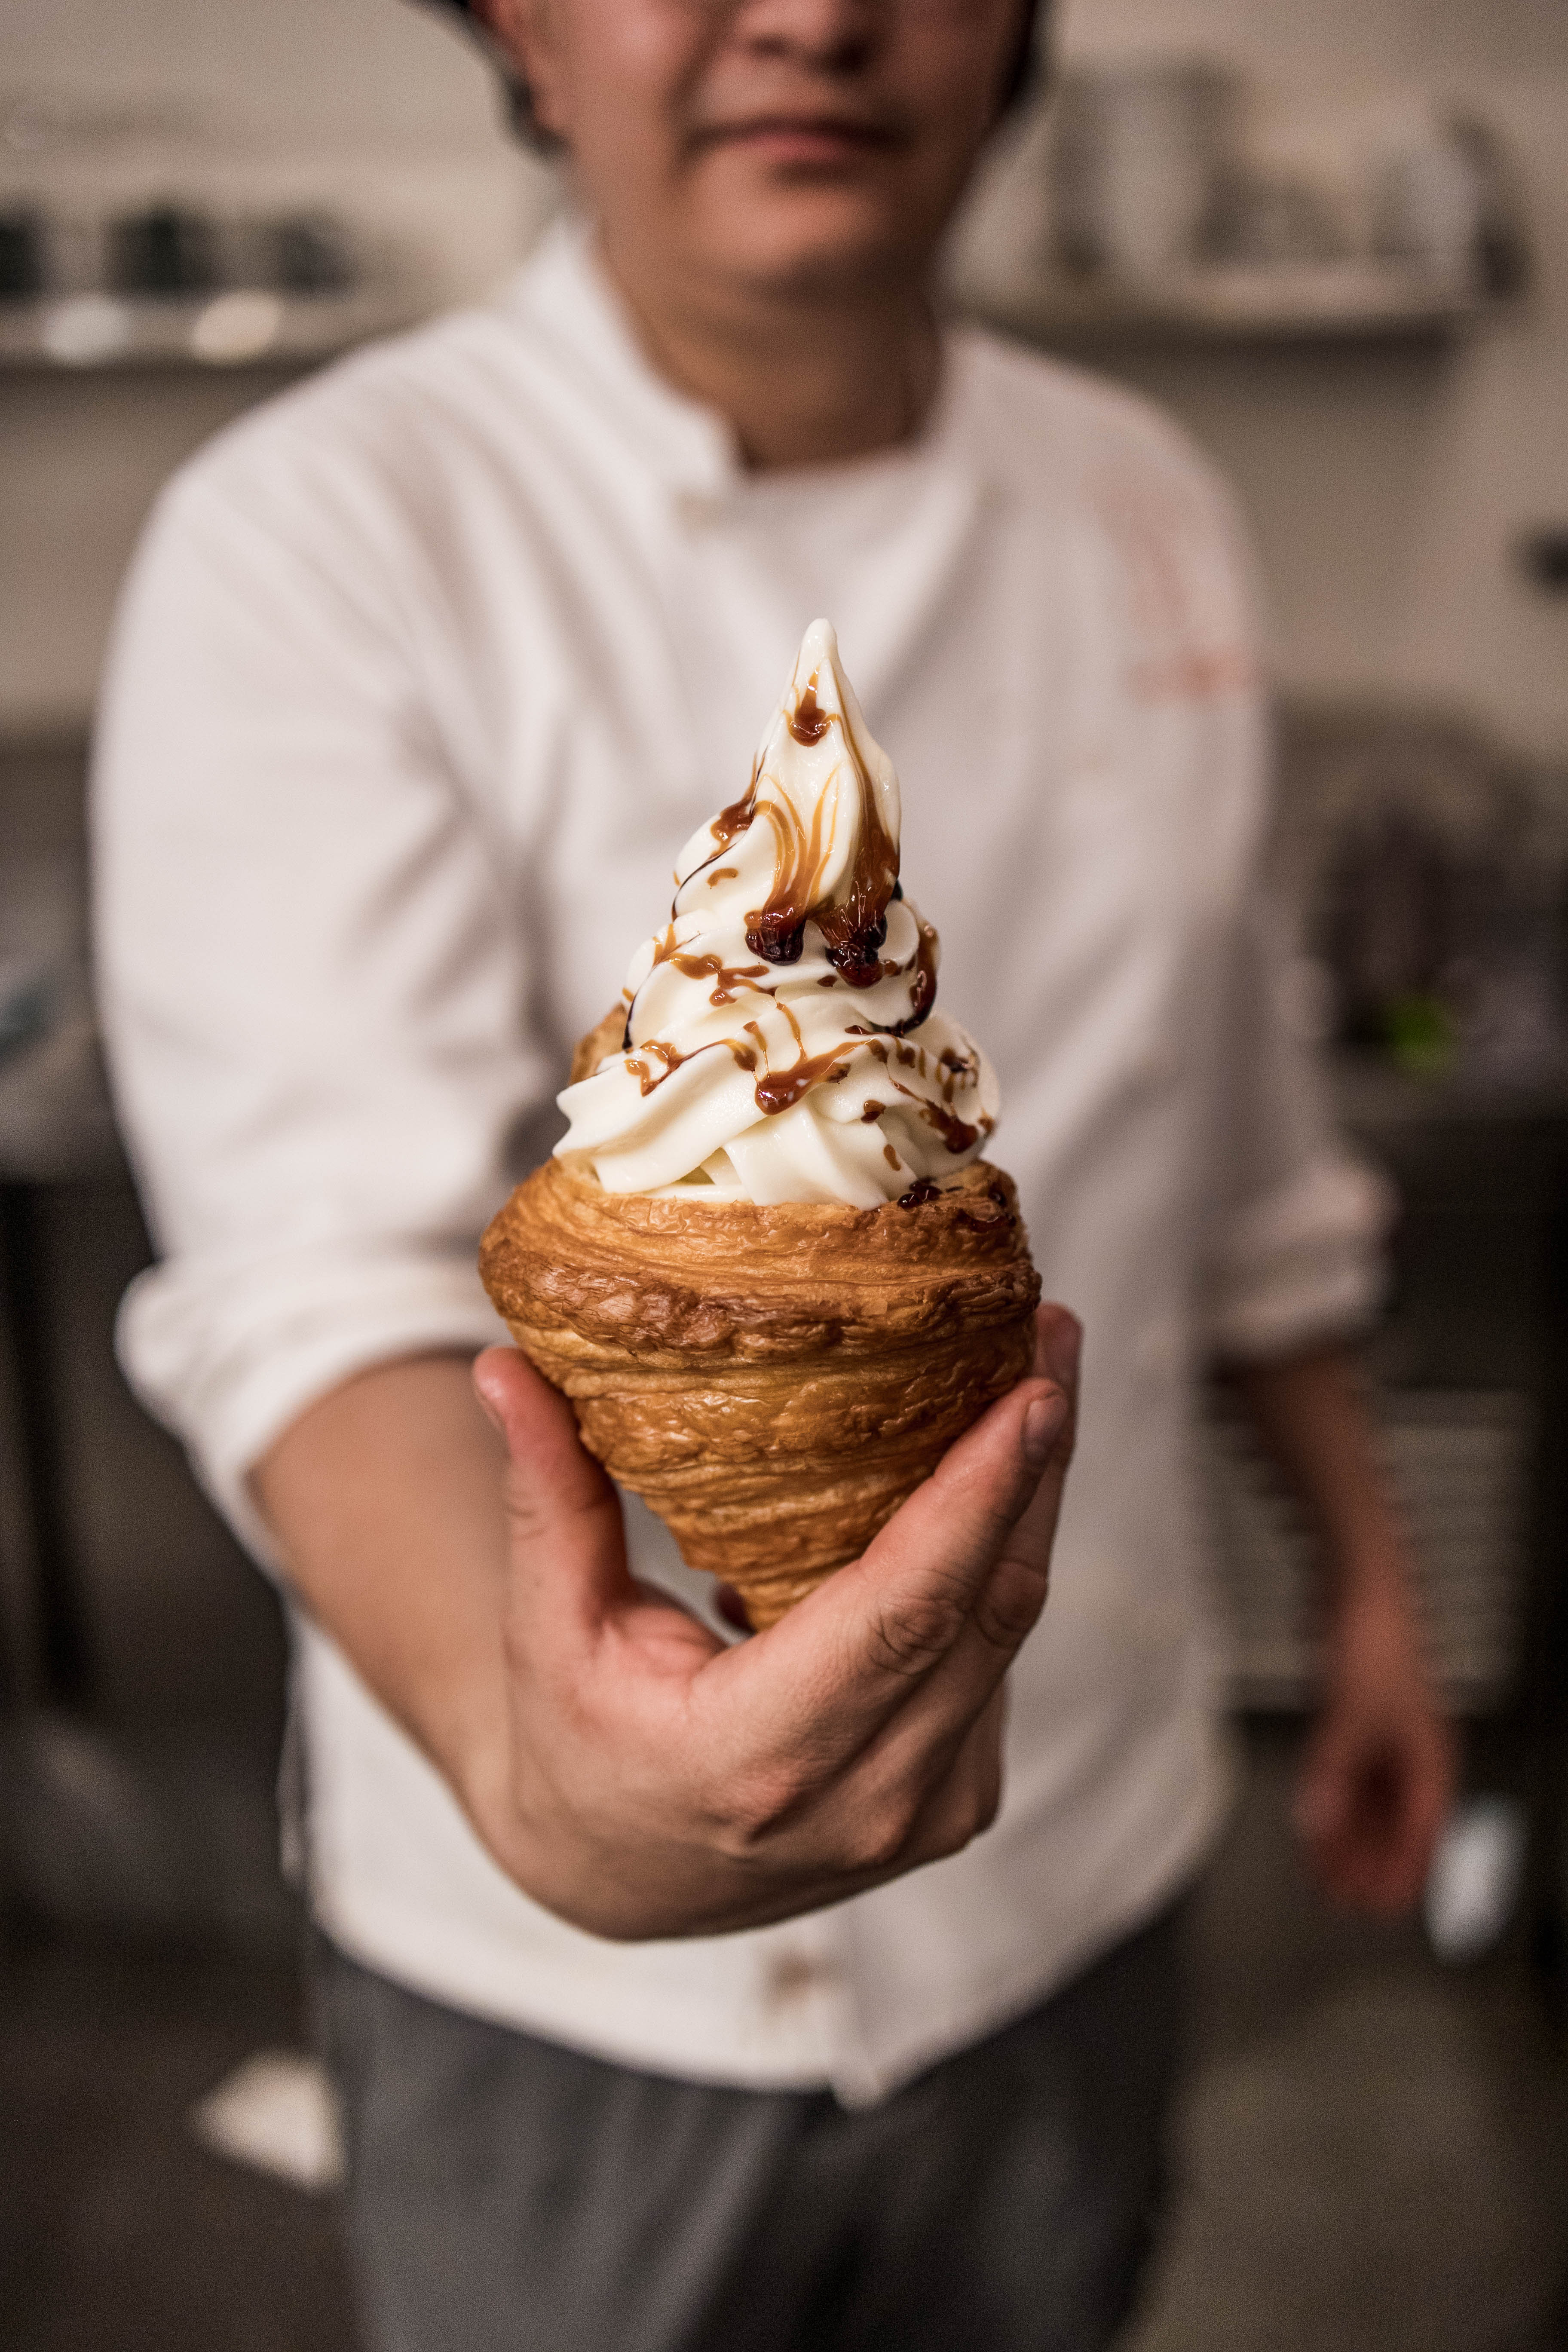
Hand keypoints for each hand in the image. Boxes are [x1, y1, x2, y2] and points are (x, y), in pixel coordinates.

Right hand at [467, 1305, 1078, 1940]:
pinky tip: (993, 1477)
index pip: (904, 1612)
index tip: (1034, 1391)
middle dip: (1034, 1462)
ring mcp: (926, 1815)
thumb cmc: (576, 1743)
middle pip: (989, 1607)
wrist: (619, 1877)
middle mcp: (867, 1802)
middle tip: (1051, 1331)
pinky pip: (996, 1659)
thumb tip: (503, 1367)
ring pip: (1012, 1629)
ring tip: (1034, 1375)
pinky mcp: (957, 1802)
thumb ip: (548, 1497)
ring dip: (1031, 1501)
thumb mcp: (548, 1629)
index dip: (981, 1498)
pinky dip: (999, 1563)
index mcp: (762, 1758)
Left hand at [1294, 1569, 1454, 1916]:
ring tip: (1323, 1874)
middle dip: (1368, 1863)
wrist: (1357, 1587)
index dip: (1402, 1873)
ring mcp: (1382, 1740)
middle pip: (1394, 1825)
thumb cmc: (1374, 1644)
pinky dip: (1332, 1804)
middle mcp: (1410, 1756)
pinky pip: (1345, 1778)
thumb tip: (1314, 1822)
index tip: (1379, 1906)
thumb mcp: (1350, 1716)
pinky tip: (1313, 1825)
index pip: (1421, 1834)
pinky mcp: (1354, 1722)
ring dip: (1347, 1839)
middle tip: (1340, 1900)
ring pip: (1368, 1805)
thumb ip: (1331, 1772)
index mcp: (1429, 1760)